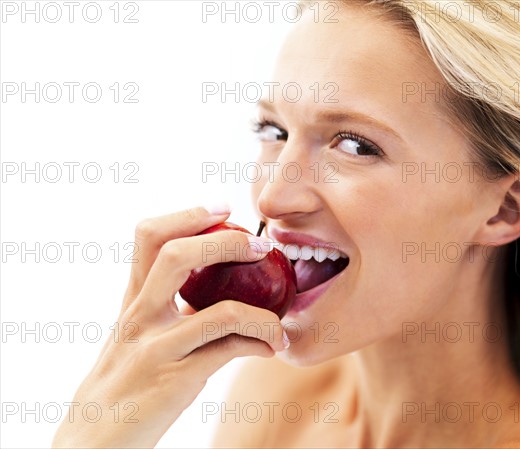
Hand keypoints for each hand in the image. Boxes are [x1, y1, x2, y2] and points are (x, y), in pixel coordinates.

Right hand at [52, 207, 286, 447]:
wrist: (95, 438)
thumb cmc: (126, 382)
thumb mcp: (137, 335)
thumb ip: (166, 308)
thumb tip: (220, 292)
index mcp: (134, 299)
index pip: (150, 236)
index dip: (188, 214)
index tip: (223, 208)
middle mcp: (141, 316)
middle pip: (177, 255)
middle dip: (226, 242)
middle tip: (261, 246)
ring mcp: (157, 347)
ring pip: (220, 311)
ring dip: (262, 314)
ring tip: (279, 322)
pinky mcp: (176, 378)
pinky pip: (230, 351)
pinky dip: (259, 344)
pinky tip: (270, 348)